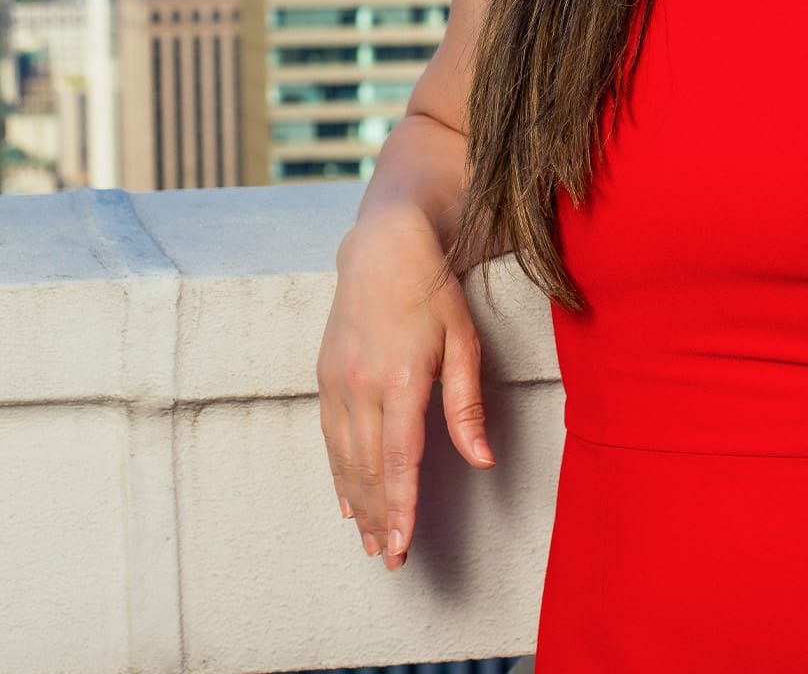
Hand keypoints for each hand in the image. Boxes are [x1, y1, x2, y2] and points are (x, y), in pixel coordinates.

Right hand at [316, 212, 496, 570]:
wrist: (382, 247)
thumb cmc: (433, 293)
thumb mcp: (463, 343)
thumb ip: (467, 406)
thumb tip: (482, 461)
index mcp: (400, 378)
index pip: (399, 459)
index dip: (401, 507)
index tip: (402, 545)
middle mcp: (361, 384)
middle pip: (367, 468)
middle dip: (379, 518)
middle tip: (389, 560)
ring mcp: (337, 381)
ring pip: (344, 457)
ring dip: (356, 504)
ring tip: (369, 541)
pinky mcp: (325, 375)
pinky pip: (329, 437)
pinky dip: (337, 472)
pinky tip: (345, 499)